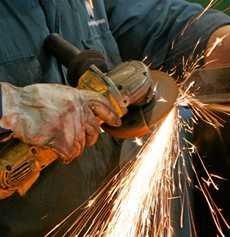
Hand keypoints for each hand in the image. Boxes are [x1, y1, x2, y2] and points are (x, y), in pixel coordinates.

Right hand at [0, 83, 121, 162]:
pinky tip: (60, 153)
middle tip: (85, 140)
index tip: (117, 120)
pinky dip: (66, 156)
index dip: (111, 113)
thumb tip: (80, 111)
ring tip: (65, 145)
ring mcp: (73, 126)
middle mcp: (79, 111)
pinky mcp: (64, 140)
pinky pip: (71, 153)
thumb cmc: (31, 100)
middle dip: (91, 137)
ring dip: (75, 147)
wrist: (16, 107)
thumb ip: (72, 102)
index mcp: (78, 97)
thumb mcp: (57, 93)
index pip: (102, 104)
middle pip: (94, 129)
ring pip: (83, 143)